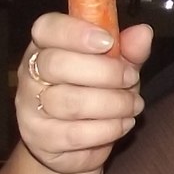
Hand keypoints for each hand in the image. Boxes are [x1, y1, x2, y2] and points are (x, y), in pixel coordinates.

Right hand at [13, 13, 152, 173]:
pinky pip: (76, 134)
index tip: (108, 41)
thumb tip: (143, 33)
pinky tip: (123, 123)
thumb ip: (128, 50)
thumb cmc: (93, 93)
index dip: (75, 32)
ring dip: (113, 104)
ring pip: (71, 102)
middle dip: (104, 72)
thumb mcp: (115, 67)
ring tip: (133, 105)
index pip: (47, 29)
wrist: (74, 144)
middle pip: (57, 65)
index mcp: (45, 46)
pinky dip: (108, 128)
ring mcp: (30, 108)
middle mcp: (30, 74)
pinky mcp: (41, 139)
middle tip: (131, 79)